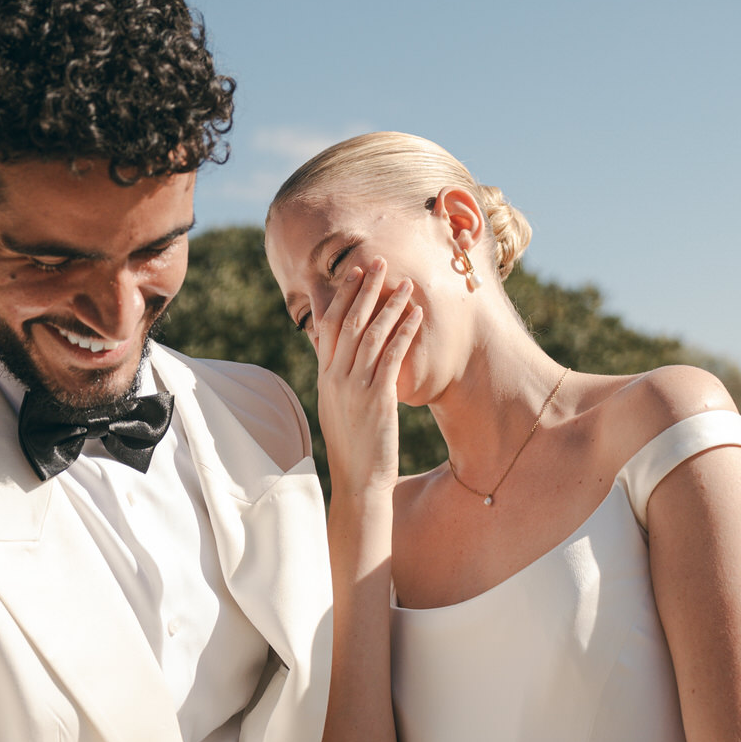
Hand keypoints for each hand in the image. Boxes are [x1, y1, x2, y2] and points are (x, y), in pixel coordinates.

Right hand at [314, 255, 421, 502]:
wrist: (357, 479)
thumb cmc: (352, 446)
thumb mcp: (336, 407)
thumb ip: (338, 380)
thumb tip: (341, 359)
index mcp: (325, 377)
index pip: (329, 326)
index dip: (342, 297)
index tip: (353, 274)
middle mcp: (336, 377)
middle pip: (350, 321)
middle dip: (365, 288)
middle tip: (379, 262)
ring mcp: (355, 387)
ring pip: (372, 334)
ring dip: (390, 304)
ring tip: (405, 284)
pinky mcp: (377, 398)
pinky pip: (392, 356)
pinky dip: (404, 332)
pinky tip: (415, 316)